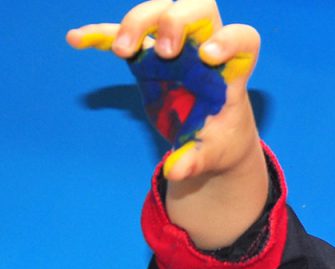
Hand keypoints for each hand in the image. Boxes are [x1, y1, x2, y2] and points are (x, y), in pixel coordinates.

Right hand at [66, 0, 259, 180]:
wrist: (209, 139)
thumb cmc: (219, 142)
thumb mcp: (213, 154)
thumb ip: (196, 160)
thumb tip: (175, 171)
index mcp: (229, 72)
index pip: (241, 38)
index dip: (228, 40)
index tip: (207, 56)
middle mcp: (203, 50)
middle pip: (198, 9)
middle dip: (177, 21)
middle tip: (164, 52)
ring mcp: (173, 49)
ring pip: (159, 12)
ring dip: (137, 22)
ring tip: (122, 51)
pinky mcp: (146, 57)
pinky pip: (122, 36)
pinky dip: (100, 35)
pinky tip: (77, 39)